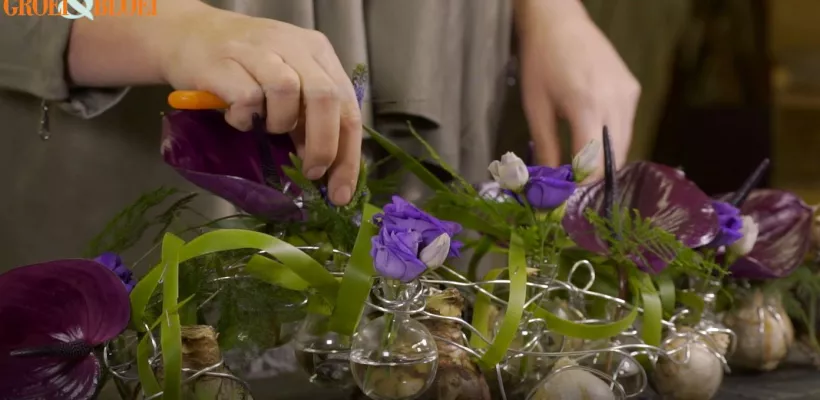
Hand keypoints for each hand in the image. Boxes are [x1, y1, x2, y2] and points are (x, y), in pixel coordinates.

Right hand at [160, 3, 360, 204]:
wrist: (188, 34)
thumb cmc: (245, 68)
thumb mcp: (289, 85)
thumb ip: (311, 117)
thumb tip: (327, 169)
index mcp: (318, 53)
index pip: (347, 107)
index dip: (347, 155)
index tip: (340, 192)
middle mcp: (293, 45)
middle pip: (325, 98)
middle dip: (323, 146)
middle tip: (310, 172)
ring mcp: (258, 49)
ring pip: (286, 91)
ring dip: (278, 123)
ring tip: (263, 125)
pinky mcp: (224, 60)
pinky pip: (246, 98)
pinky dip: (244, 118)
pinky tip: (237, 117)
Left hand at [515, 0, 639, 171]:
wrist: (558, 22)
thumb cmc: (540, 62)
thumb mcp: (536, 108)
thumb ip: (546, 147)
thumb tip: (548, 182)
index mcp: (587, 107)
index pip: (593, 163)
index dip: (579, 184)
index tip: (564, 195)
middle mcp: (616, 102)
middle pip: (613, 159)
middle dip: (593, 177)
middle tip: (571, 185)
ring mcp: (629, 95)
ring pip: (624, 145)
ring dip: (604, 161)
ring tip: (579, 165)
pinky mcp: (633, 90)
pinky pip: (626, 126)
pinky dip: (610, 140)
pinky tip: (590, 138)